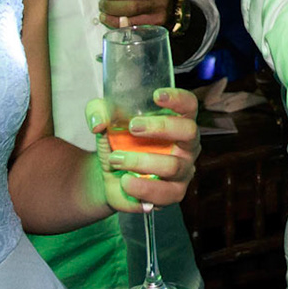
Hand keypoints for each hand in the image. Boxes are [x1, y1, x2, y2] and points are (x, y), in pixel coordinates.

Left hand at [86, 88, 200, 211]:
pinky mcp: (174, 193)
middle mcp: (186, 145)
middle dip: (160, 128)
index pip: (189, 105)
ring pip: (172, 165)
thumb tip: (99, 121)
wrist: (111, 177)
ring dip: (140, 161)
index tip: (157, 96)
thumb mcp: (105, 121)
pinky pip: (164, 192)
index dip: (178, 98)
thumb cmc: (119, 142)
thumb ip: (98, 111)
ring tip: (116, 160)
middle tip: (132, 127)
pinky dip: (141, 187)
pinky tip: (125, 182)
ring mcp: (184, 170)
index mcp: (178, 121)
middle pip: (189, 131)